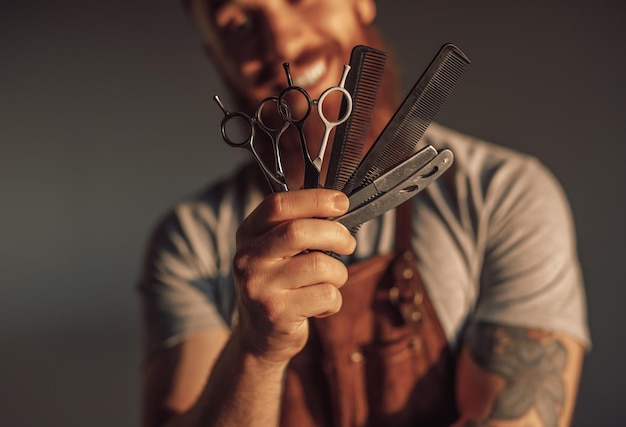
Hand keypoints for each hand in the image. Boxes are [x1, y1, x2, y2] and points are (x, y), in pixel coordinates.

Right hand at [233, 189, 355, 362]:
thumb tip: (337, 204)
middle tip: (348, 243)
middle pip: (299, 232)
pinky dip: (334, 301)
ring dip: (339, 273)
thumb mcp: (273, 251)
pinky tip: (321, 306)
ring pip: (319, 266)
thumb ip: (295, 226)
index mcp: (248, 233)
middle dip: (335, 234)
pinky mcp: (277, 313)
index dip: (315, 199)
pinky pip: (326, 295)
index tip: (341, 202)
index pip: (279, 205)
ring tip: (332, 281)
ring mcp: (260, 287)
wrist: (258, 337)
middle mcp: (248, 258)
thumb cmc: (277, 284)